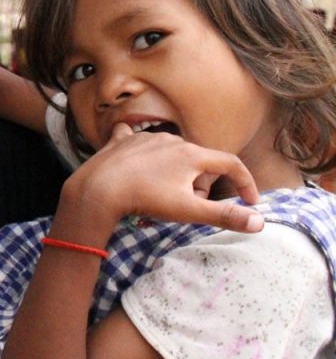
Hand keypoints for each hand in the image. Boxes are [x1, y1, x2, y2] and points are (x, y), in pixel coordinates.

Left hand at [63, 124, 262, 234]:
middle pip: (200, 162)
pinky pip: (137, 139)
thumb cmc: (145, 199)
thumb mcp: (188, 210)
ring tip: (159, 194)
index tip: (250, 201)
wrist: (98, 188)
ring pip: (172, 155)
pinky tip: (135, 159)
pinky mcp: (122, 140)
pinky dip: (142, 151)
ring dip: (174, 173)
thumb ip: (224, 215)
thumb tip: (259, 221)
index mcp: (192, 154)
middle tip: (186, 204)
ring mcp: (145, 137)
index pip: (230, 164)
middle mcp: (171, 140)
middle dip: (200, 185)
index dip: (245, 182)